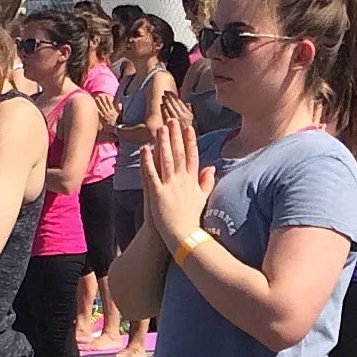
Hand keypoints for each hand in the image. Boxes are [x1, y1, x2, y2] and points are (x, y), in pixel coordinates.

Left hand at [142, 95, 212, 242]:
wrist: (184, 236)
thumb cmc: (192, 219)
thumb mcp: (203, 198)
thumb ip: (206, 182)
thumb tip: (211, 168)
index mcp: (192, 181)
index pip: (192, 156)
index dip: (190, 141)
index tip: (188, 127)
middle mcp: (182, 180)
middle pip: (179, 153)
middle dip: (175, 135)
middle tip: (172, 120)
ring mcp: (170, 186)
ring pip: (166, 159)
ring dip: (163, 143)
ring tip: (160, 128)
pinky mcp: (158, 193)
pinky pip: (152, 173)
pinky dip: (148, 161)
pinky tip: (145, 149)